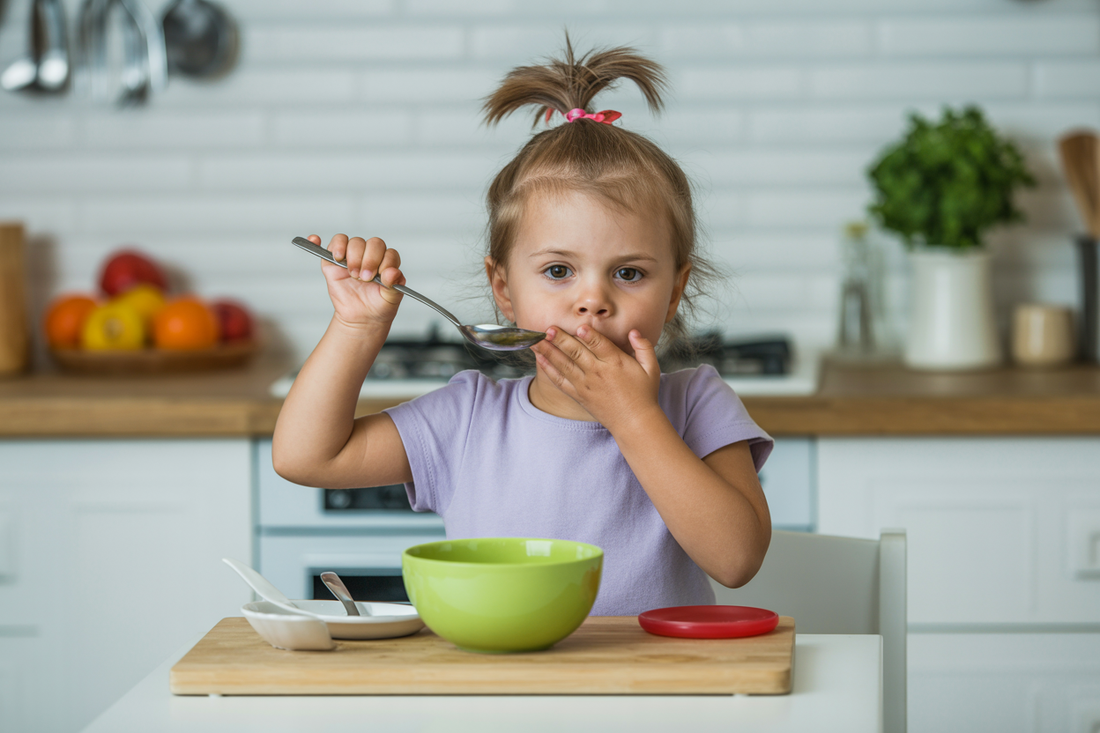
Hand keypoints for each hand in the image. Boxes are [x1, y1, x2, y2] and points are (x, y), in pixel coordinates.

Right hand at [309, 234, 404, 328]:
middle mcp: (370, 256)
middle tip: (364, 277)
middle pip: (372, 244)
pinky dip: (318, 242)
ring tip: (352, 273)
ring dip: (352, 256)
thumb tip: (392, 272)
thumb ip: (394, 285)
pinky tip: (315, 240)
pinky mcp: (333, 262)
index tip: (380, 276)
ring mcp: (351, 257)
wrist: (362, 318)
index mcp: (387, 262)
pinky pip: (327, 246)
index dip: (385, 262)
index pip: (389, 252)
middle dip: (368, 259)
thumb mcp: (391, 299)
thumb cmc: (378, 305)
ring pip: (352, 242)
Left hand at [531, 325, 661, 430]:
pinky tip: (539, 358)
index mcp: (617, 364)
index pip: (601, 346)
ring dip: (549, 351)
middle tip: (548, 328)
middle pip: (577, 353)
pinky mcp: (579, 395)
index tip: (580, 327)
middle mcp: (598, 373)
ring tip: (536, 340)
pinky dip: (548, 369)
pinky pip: (560, 381)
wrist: (635, 423)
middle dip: (561, 340)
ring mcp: (586, 385)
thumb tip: (633, 331)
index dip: (590, 336)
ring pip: (564, 365)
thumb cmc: (644, 395)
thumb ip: (644, 347)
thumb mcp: (651, 369)